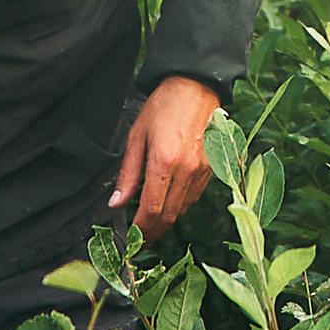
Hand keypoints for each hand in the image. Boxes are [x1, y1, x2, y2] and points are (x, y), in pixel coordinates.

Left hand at [108, 75, 220, 242]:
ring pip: (183, 210)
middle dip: (152, 233)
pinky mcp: (212, 169)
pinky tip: (168, 205)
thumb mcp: (136, 136)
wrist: (196, 87)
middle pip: (169, 216)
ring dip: (166, 222)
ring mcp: (202, 171)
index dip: (140, 230)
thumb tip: (117, 203)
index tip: (131, 240)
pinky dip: (179, 207)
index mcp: (164, 161)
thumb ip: (128, 174)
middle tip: (139, 242)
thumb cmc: (164, 107)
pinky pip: (194, 198)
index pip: (151, 209)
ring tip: (150, 227)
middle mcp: (186, 170)